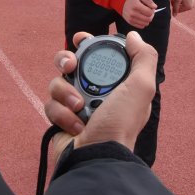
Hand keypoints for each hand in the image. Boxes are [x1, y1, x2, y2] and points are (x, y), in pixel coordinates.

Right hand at [44, 31, 157, 161]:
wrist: (97, 157)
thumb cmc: (120, 123)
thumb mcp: (141, 88)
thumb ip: (143, 58)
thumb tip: (132, 36)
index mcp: (114, 82)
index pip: (97, 54)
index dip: (87, 43)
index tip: (80, 39)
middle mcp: (93, 91)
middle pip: (69, 63)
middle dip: (66, 61)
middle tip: (69, 67)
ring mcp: (74, 105)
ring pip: (57, 82)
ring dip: (65, 93)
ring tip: (78, 106)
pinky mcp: (60, 119)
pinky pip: (50, 104)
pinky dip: (62, 113)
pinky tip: (75, 124)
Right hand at [122, 0, 155, 27]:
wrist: (120, 1)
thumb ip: (148, 1)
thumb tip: (155, 7)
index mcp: (136, 6)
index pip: (149, 12)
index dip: (152, 10)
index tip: (150, 8)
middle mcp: (133, 13)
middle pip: (148, 19)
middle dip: (151, 15)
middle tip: (149, 11)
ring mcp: (131, 19)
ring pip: (145, 24)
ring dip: (147, 19)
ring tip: (145, 14)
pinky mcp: (130, 22)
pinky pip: (141, 26)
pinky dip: (143, 23)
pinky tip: (141, 18)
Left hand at [171, 0, 194, 13]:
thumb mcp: (177, 0)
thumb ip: (175, 8)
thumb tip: (174, 16)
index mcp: (188, 7)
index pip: (178, 10)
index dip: (173, 6)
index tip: (171, 1)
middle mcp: (191, 6)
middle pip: (180, 7)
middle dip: (175, 4)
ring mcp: (192, 3)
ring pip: (182, 4)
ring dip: (177, 1)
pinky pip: (184, 2)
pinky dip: (181, 0)